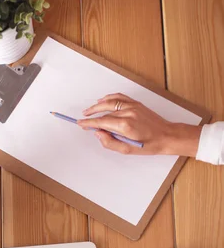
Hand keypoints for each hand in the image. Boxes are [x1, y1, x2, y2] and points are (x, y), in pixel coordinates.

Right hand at [78, 93, 201, 156]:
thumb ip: (110, 142)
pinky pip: (120, 97)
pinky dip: (110, 97)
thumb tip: (98, 134)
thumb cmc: (149, 145)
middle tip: (83, 117)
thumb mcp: (127, 150)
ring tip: (90, 109)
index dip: (89, 123)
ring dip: (98, 104)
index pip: (102, 122)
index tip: (81, 123)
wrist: (166, 136)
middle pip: (104, 110)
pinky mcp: (136, 103)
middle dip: (92, 113)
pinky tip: (103, 100)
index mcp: (125, 125)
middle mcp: (128, 113)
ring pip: (111, 101)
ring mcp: (133, 106)